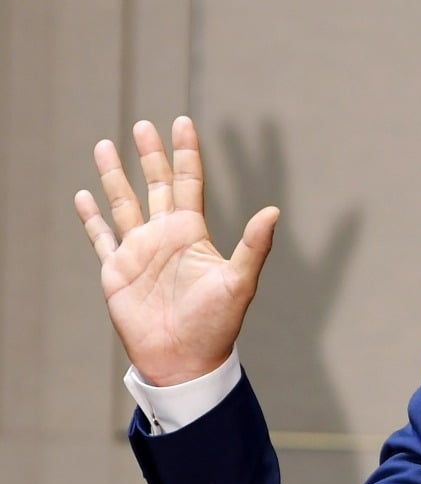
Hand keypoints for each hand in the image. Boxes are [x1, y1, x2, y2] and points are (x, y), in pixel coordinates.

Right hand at [75, 116, 278, 385]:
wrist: (185, 361)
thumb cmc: (216, 326)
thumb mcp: (239, 282)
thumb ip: (253, 246)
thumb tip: (273, 212)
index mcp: (192, 233)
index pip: (189, 182)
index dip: (185, 153)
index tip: (183, 122)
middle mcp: (164, 237)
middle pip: (156, 185)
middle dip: (150, 156)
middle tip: (144, 126)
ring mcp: (139, 252)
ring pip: (124, 204)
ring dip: (114, 176)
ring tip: (103, 146)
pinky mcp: (116, 271)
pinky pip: (101, 237)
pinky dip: (91, 218)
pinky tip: (83, 196)